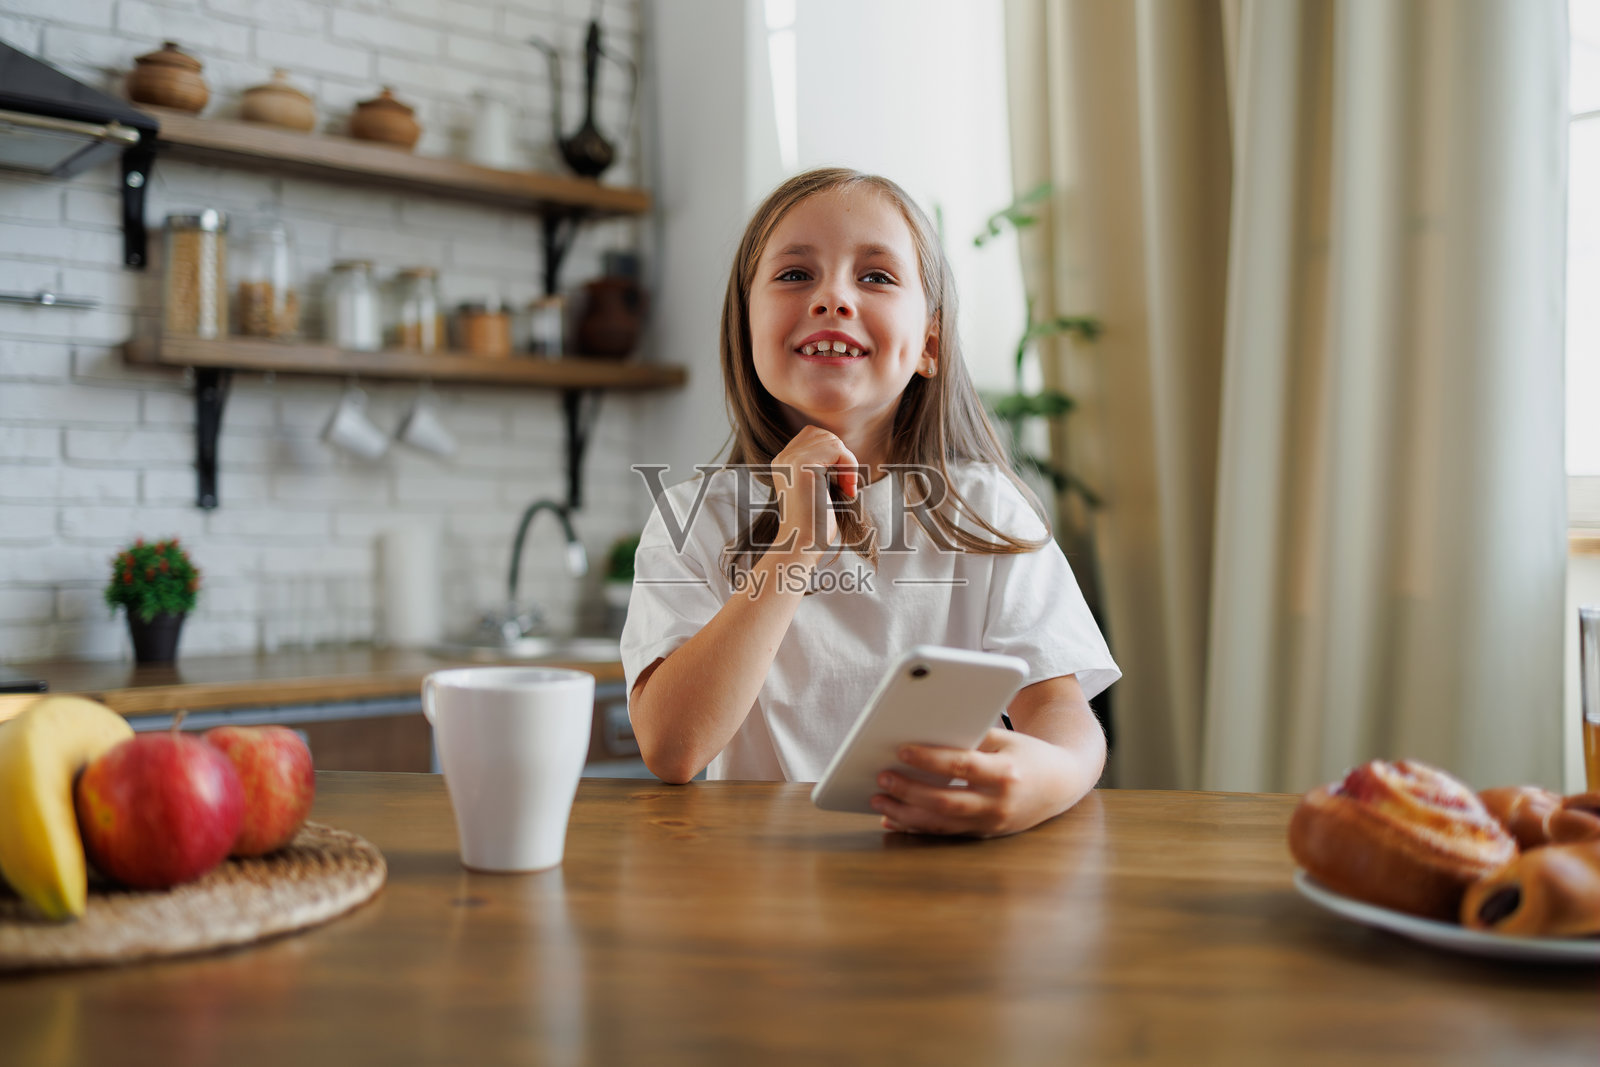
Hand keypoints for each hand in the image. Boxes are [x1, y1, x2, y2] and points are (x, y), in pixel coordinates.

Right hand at [771, 426, 859, 556]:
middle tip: (846, 483)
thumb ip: (822, 466)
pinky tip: (847, 488)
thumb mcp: (817, 487)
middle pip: (822, 434)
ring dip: (847, 463)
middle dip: (841, 455)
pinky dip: (850, 466)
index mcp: (783, 462)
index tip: (840, 480)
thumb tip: (840, 449)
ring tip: (847, 486)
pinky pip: (838, 449)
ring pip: (832, 440)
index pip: (813, 436)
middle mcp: (783, 457)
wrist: (803, 543)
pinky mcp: (803, 465)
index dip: (833, 454)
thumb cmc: (814, 523)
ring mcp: (791, 459)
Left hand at [870, 729, 1077, 837]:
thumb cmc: (1026, 753)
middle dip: (909, 790)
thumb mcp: (1005, 738)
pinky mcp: (984, 835)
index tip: (901, 750)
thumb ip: (970, 735)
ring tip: (878, 800)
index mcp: (1007, 773)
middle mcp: (999, 804)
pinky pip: (945, 834)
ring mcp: (992, 824)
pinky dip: (916, 827)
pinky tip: (893, 818)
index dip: (930, 759)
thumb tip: (925, 731)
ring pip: (942, 824)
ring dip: (906, 813)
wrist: (1061, 784)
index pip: (963, 766)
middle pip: (946, 800)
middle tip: (881, 777)